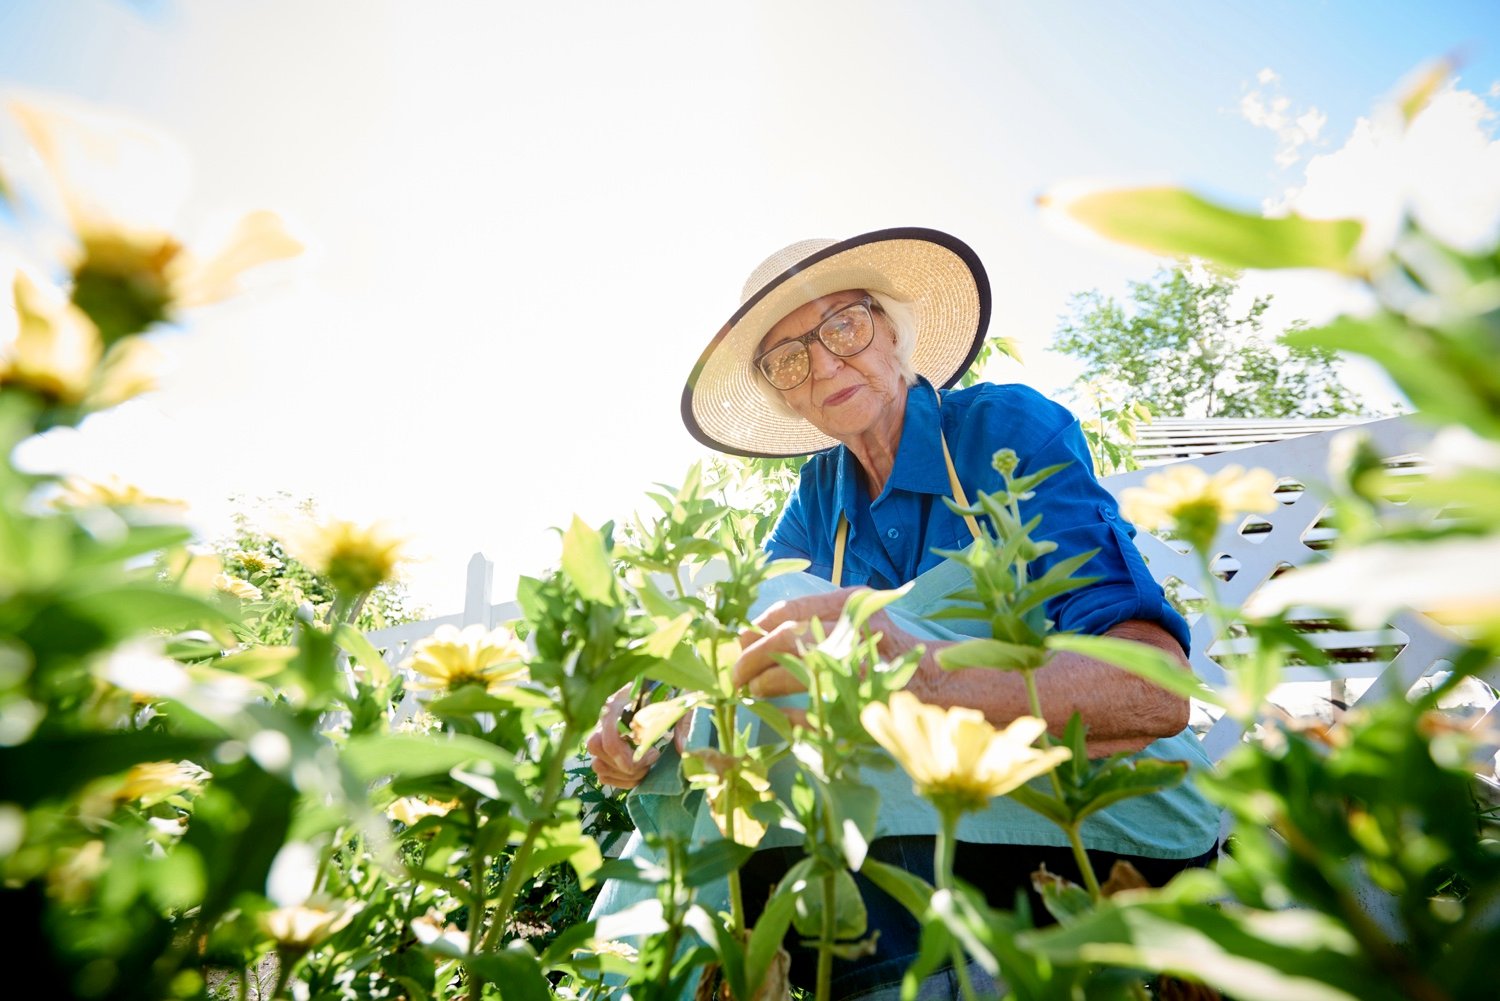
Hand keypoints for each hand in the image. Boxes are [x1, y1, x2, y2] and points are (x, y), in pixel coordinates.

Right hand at [585, 685, 688, 788]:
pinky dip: (621, 780)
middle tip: (652, 759)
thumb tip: (682, 747)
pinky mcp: (607, 750)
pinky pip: (603, 774)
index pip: (609, 738)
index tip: (654, 754)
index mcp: (619, 705)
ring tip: (647, 767)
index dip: (627, 756)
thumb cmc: (672, 693)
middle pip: (598, 752)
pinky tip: (641, 773)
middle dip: (627, 765)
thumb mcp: (681, 702)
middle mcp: (604, 720)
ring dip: (624, 775)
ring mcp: (602, 736)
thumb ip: (684, 721)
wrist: (665, 688)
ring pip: (598, 765)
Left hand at [732, 587, 920, 697]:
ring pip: (796, 669)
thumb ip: (809, 623)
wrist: (936, 682)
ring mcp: (862, 664)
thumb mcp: (850, 622)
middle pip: (787, 638)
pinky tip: (778, 717)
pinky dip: (789, 715)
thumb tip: (750, 634)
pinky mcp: (864, 699)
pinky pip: (813, 710)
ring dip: (765, 684)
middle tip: (736, 676)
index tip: (739, 644)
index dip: (756, 629)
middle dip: (752, 658)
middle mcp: (856, 627)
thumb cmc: (884, 651)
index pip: (789, 611)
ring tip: (752, 693)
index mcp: (851, 603)